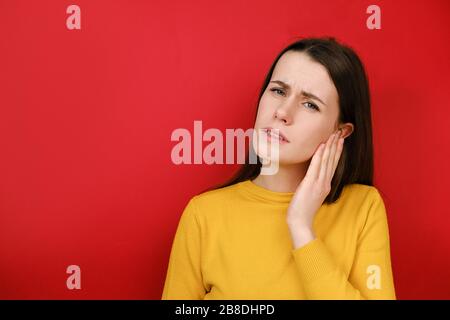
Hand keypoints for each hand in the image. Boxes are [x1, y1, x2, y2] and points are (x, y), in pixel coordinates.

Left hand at [286, 129, 344, 248]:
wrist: (300, 222)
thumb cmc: (302, 211)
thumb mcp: (310, 195)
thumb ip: (313, 186)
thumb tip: (311, 179)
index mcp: (325, 185)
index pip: (332, 165)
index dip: (336, 152)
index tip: (339, 140)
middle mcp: (325, 183)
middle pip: (332, 160)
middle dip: (336, 145)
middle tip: (339, 132)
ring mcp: (319, 183)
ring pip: (326, 161)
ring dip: (330, 146)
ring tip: (333, 134)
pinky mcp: (310, 184)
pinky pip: (316, 166)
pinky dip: (319, 155)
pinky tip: (322, 146)